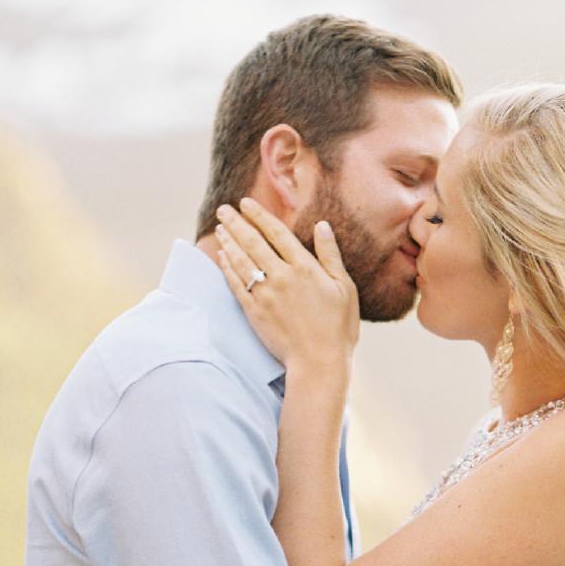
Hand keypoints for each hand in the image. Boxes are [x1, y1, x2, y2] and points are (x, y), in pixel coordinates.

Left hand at [211, 198, 359, 373]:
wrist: (318, 362)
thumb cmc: (338, 326)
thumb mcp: (344, 287)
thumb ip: (330, 255)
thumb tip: (322, 225)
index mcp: (305, 268)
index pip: (277, 233)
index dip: (260, 215)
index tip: (246, 203)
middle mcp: (282, 276)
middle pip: (253, 242)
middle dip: (237, 223)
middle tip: (224, 209)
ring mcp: (265, 294)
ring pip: (241, 260)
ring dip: (228, 241)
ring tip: (220, 228)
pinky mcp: (254, 311)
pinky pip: (235, 284)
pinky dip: (227, 267)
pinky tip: (222, 256)